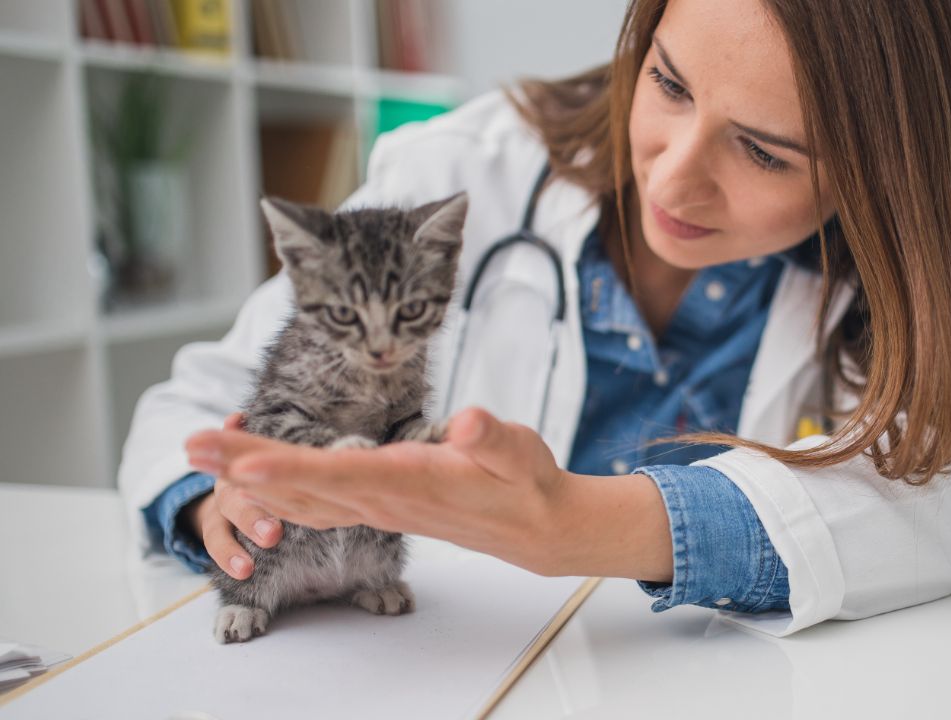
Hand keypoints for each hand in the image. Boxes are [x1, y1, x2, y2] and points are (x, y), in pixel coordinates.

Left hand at [185, 408, 569, 574]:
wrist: (530, 527)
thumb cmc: (523, 482)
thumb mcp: (520, 451)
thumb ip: (493, 438)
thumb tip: (469, 423)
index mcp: (409, 481)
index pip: (339, 476)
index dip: (289, 469)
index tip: (241, 464)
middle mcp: (382, 499)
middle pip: (302, 486)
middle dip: (243, 465)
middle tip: (192, 445)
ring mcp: (375, 506)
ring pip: (300, 497)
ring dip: (249, 475)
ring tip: (205, 454)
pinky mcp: (377, 505)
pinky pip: (314, 503)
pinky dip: (276, 490)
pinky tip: (254, 482)